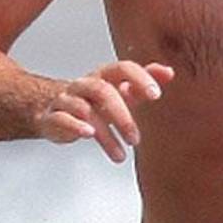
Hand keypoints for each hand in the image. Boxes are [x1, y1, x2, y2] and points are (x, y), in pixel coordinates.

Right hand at [36, 61, 174, 162]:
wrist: (56, 111)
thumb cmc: (95, 102)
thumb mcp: (121, 92)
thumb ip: (143, 83)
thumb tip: (169, 72)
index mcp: (104, 75)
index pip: (123, 68)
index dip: (140, 78)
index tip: (156, 95)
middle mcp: (85, 84)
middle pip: (103, 91)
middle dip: (122, 117)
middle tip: (136, 139)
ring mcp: (67, 99)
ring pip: (85, 110)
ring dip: (106, 134)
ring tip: (121, 154)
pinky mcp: (53, 117)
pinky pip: (62, 118)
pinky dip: (75, 127)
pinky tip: (88, 136)